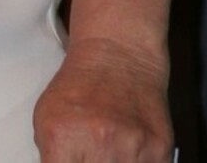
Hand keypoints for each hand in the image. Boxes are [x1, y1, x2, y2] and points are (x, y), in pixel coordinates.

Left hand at [33, 37, 173, 161]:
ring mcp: (131, 149)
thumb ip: (51, 156)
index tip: (70, 162)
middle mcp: (98, 144)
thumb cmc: (79, 85)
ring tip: (109, 152)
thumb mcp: (47, 117)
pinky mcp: (159, 151)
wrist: (119, 55)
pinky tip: (129, 152)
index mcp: (62, 137)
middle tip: (92, 156)